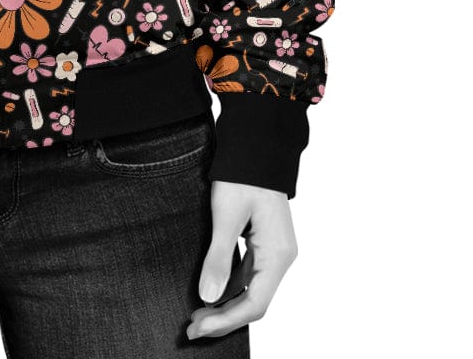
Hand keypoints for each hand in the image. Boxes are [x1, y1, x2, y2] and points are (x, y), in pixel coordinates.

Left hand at [186, 180, 297, 338]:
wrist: (255, 145)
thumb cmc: (242, 175)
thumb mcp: (226, 215)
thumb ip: (218, 257)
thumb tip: (208, 297)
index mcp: (277, 255)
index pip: (254, 304)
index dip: (225, 321)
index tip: (197, 327)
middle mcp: (280, 257)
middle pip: (254, 301)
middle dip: (223, 317)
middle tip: (191, 326)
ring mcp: (273, 250)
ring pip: (251, 289)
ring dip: (226, 304)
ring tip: (197, 312)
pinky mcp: (263, 242)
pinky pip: (249, 274)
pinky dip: (230, 285)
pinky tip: (210, 289)